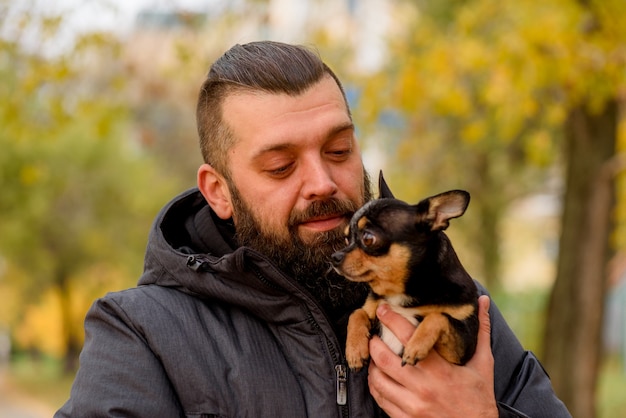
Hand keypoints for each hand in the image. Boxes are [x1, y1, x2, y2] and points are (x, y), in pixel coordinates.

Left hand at [367, 295, 497, 417]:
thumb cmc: (480, 398)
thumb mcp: (484, 365)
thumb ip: (481, 331)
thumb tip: (483, 300)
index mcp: (440, 371)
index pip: (408, 338)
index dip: (391, 319)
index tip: (383, 309)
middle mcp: (423, 388)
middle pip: (384, 358)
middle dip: (374, 341)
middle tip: (372, 331)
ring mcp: (412, 406)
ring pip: (377, 379)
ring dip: (372, 363)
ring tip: (374, 353)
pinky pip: (380, 399)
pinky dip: (375, 384)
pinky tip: (379, 375)